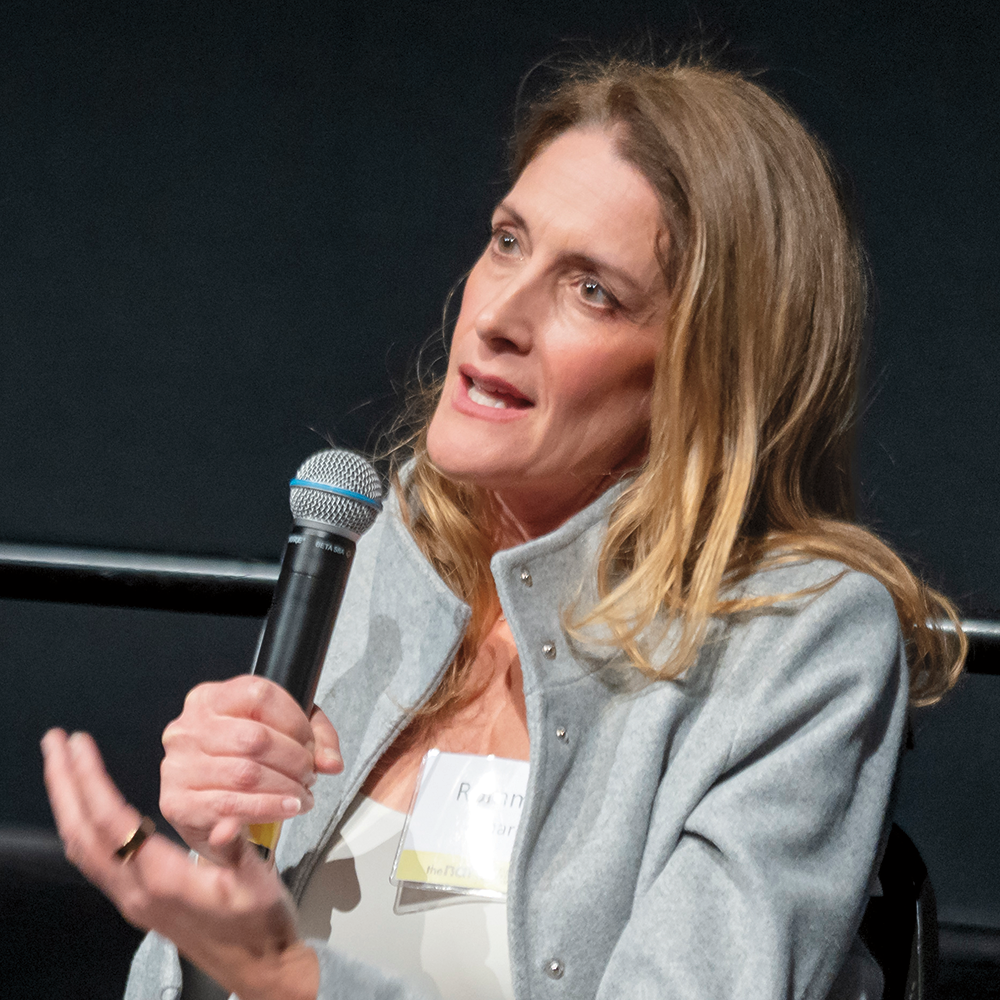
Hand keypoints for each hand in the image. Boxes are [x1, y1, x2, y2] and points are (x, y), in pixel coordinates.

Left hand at [41, 728, 318, 999]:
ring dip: (68, 803)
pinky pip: (94, 859)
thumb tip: (222, 825)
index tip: (79, 745)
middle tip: (54, 742)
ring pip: (82, 848)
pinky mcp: (138, 901)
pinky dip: (82, 824)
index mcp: (161, 881)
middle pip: (83, 834)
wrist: (260, 969)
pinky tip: (87, 809)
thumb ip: (236, 850)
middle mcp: (135, 892)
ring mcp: (132, 899)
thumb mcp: (257, 882)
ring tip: (63, 767)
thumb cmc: (260, 925)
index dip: (91, 781)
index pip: (112, 824)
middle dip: (64, 785)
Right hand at [159, 676, 342, 863]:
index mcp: (211, 698)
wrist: (211, 812)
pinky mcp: (177, 803)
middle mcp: (189, 727)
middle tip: (310, 776)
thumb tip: (331, 762)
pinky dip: (267, 809)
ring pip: (246, 774)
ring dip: (285, 788)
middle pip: (256, 738)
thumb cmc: (245, 762)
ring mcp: (178, 765)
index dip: (295, 722)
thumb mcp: (284, 734)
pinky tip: (285, 809)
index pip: (260, 695)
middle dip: (294, 761)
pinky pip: (231, 806)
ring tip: (302, 796)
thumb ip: (316, 738)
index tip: (311, 745)